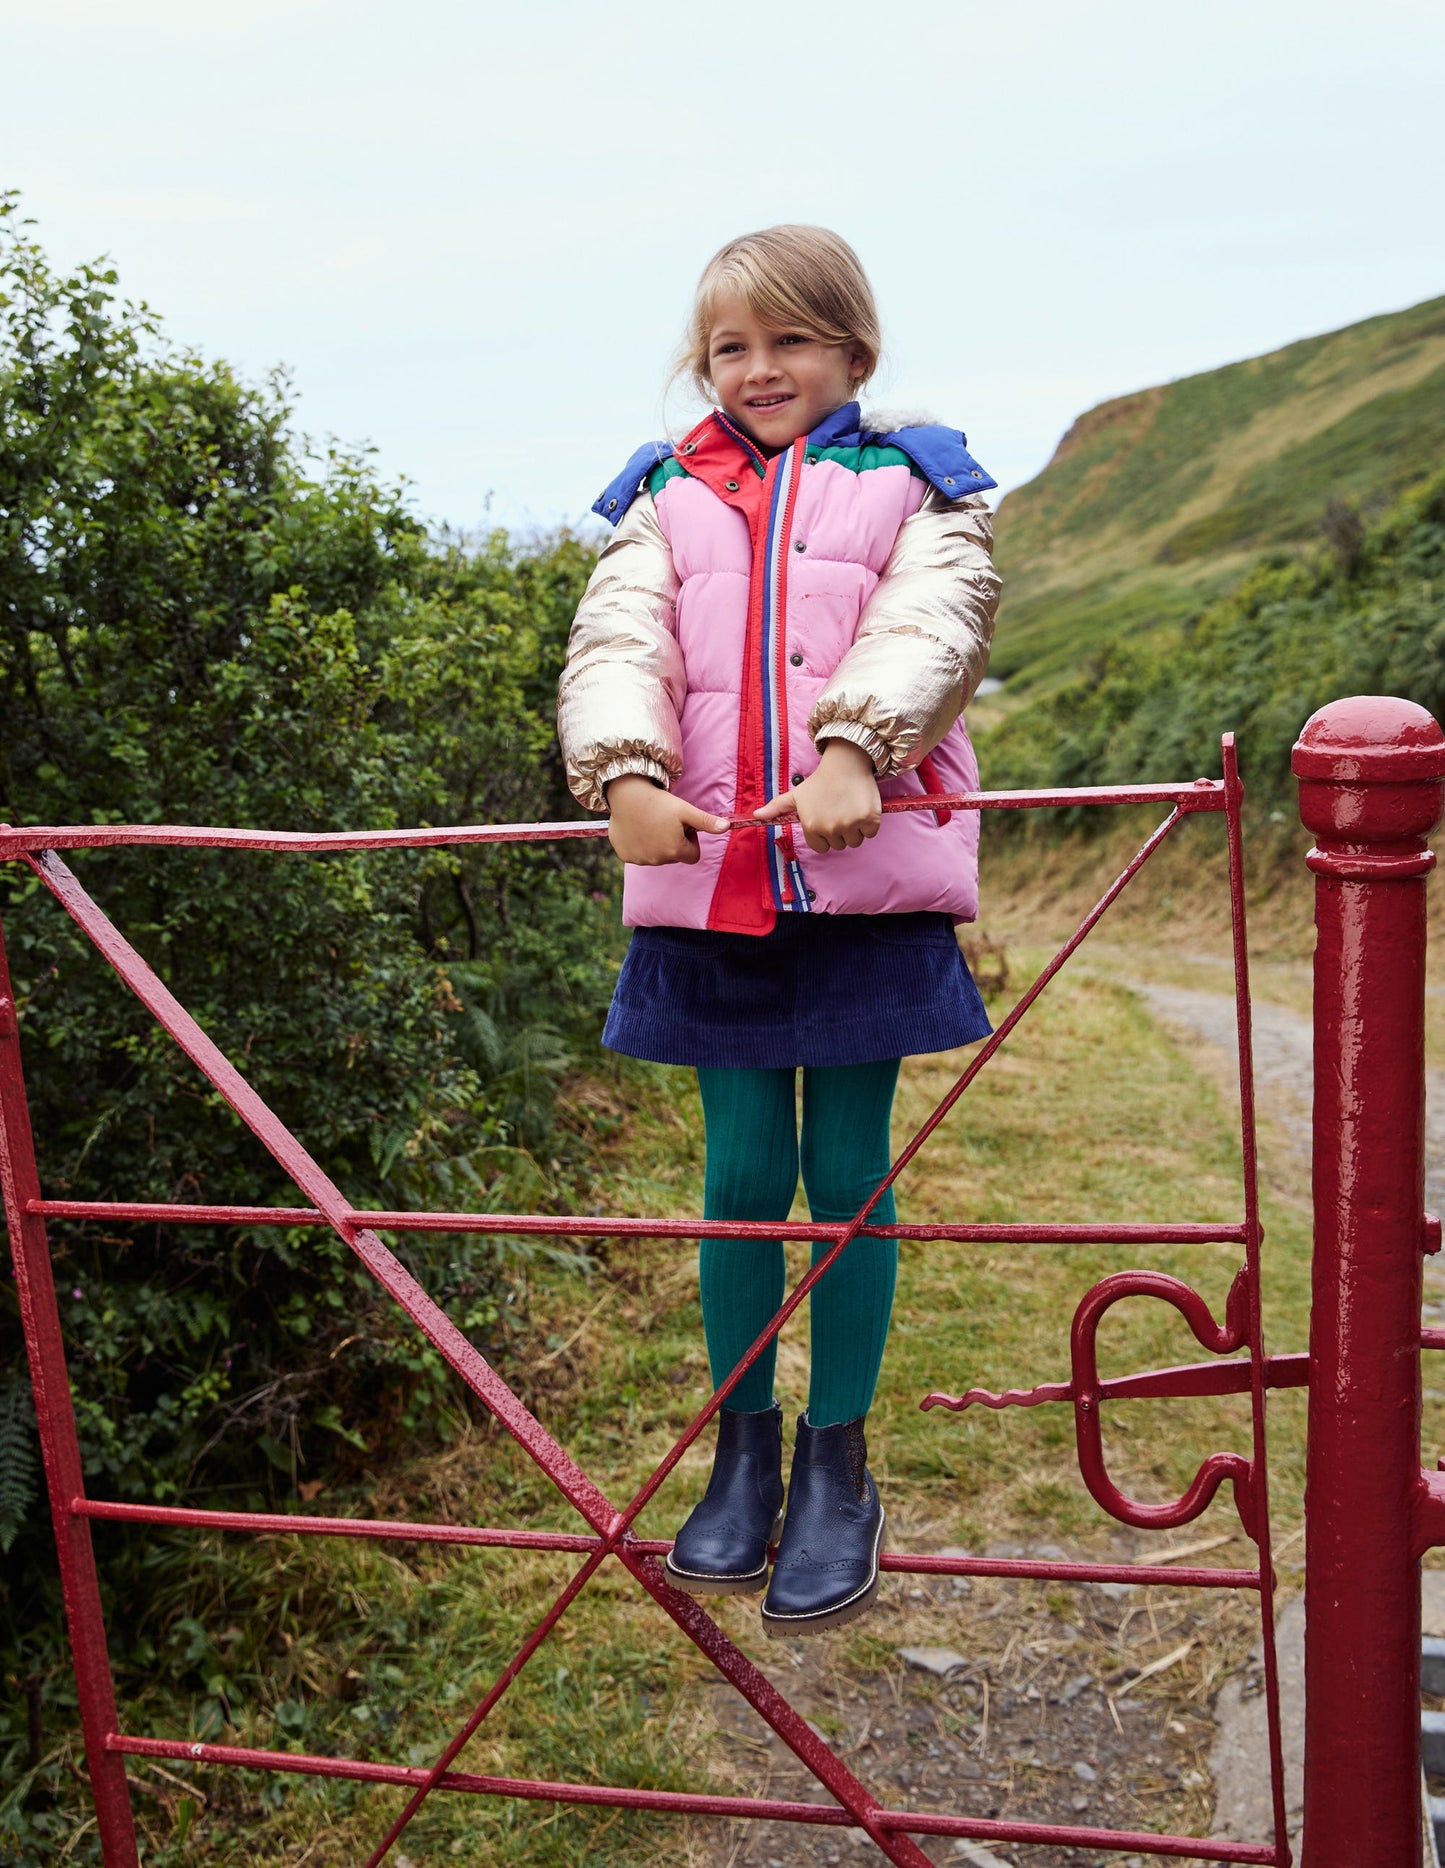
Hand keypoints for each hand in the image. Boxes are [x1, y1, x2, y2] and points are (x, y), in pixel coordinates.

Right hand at [605, 775, 729, 865]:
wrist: (627, 795)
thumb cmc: (659, 801)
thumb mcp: (686, 810)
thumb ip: (706, 822)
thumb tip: (726, 827)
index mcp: (675, 850)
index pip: (693, 856)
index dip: (690, 841)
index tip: (682, 826)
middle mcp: (657, 860)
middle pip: (674, 857)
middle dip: (673, 843)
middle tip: (665, 823)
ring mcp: (640, 859)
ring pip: (656, 857)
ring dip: (656, 845)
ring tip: (651, 824)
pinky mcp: (625, 856)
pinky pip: (638, 855)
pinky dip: (640, 845)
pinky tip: (638, 829)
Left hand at [753, 739, 881, 853]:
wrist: (845, 763)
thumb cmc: (819, 781)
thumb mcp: (796, 795)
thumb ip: (776, 807)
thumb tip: (756, 815)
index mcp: (811, 826)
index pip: (821, 847)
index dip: (825, 834)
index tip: (827, 817)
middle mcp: (830, 828)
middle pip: (839, 845)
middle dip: (840, 831)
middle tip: (839, 810)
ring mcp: (850, 824)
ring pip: (855, 841)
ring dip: (855, 829)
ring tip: (850, 808)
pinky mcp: (869, 819)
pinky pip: (870, 833)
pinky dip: (869, 823)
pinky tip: (861, 806)